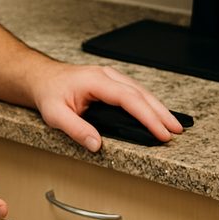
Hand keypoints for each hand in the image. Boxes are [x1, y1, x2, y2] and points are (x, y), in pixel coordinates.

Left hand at [31, 63, 183, 150]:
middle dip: (161, 113)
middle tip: (175, 131)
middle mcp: (107, 75)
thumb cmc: (49, 93)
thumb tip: (97, 144)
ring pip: (141, 92)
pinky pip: (135, 92)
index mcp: (95, 80)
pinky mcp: (112, 82)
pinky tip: (157, 115)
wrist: (43, 78)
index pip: (129, 99)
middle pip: (141, 93)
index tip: (160, 132)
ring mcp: (111, 77)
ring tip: (173, 126)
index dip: (147, 116)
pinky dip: (149, 104)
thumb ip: (76, 129)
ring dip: (158, 108)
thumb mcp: (55, 114)